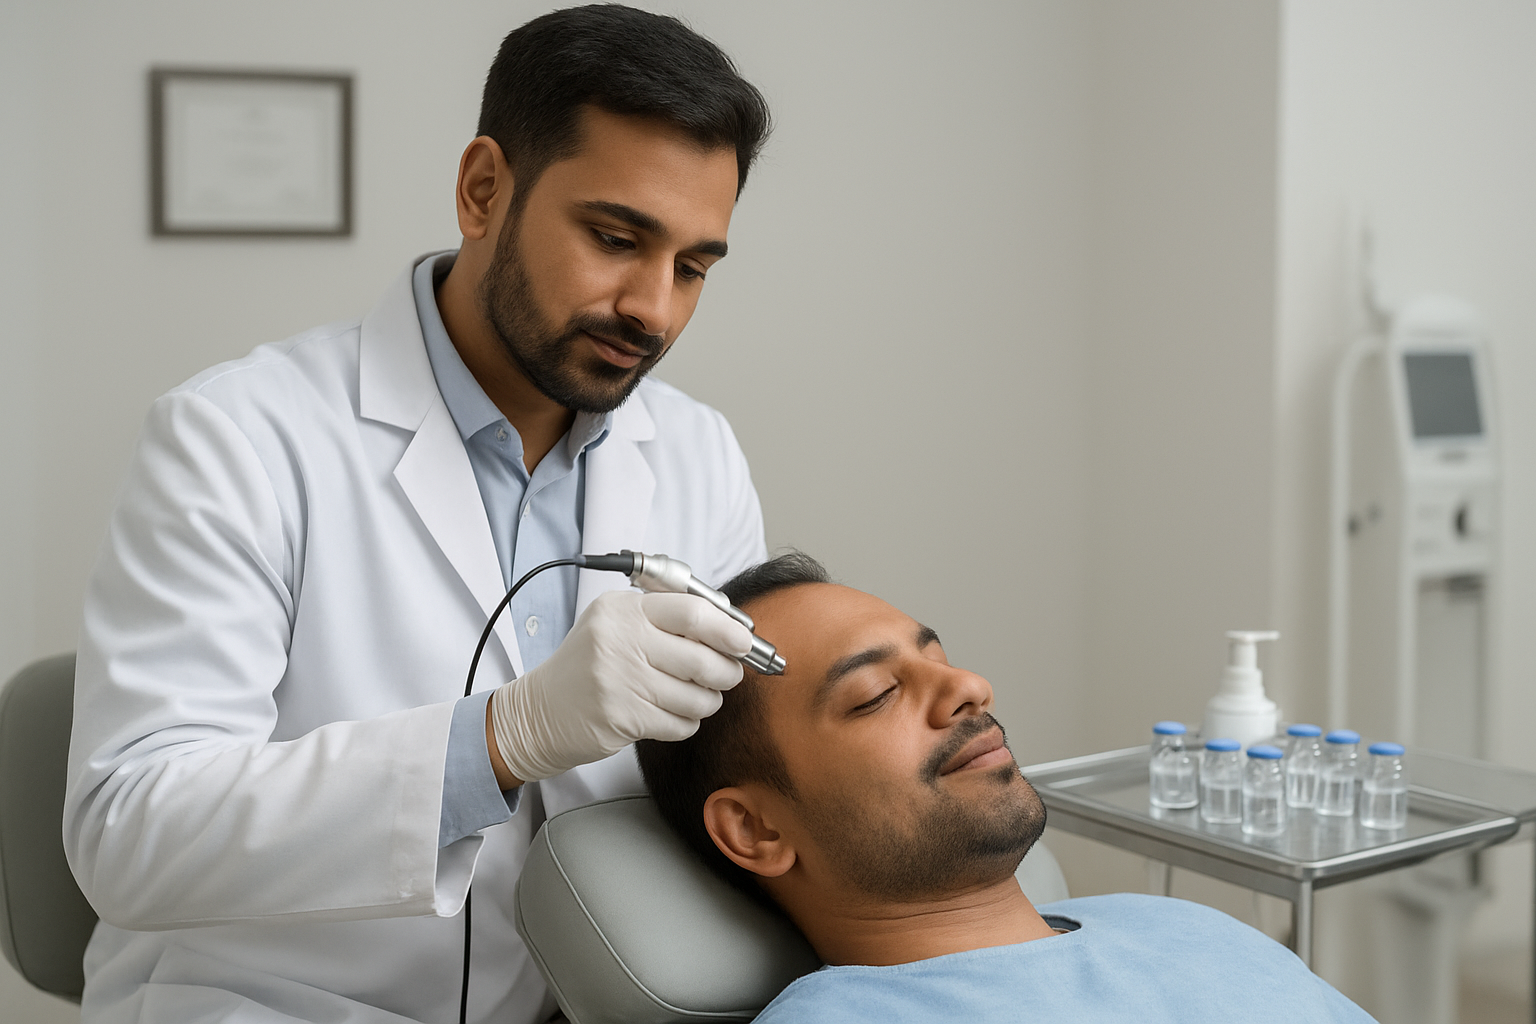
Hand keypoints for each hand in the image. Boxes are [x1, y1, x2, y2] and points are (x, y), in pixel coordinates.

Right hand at [487, 591, 752, 783]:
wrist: (540, 712)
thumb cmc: (588, 665)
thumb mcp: (616, 624)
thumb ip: (665, 617)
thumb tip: (728, 626)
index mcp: (623, 610)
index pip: (692, 612)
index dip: (729, 629)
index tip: (744, 642)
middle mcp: (619, 641)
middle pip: (701, 657)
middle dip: (727, 670)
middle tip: (730, 674)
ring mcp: (619, 682)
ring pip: (696, 696)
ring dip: (709, 701)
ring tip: (700, 697)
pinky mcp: (622, 719)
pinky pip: (680, 723)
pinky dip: (687, 722)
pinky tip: (673, 714)